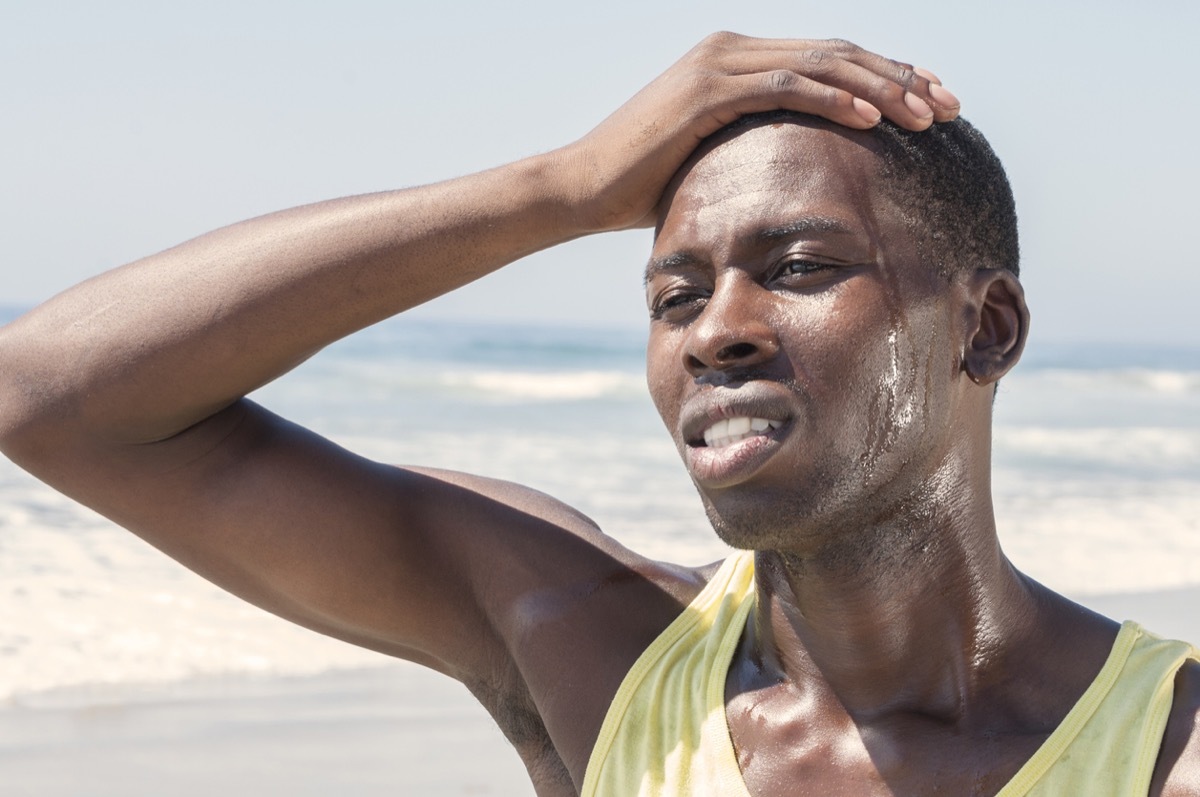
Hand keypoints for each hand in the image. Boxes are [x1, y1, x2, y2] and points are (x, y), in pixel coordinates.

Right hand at [557, 32, 960, 231]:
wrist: (582, 188)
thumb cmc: (644, 186)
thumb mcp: (713, 161)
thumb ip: (755, 149)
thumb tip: (799, 176)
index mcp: (739, 61)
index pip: (828, 60)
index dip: (886, 78)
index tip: (932, 104)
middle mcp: (732, 50)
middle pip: (837, 53)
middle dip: (900, 77)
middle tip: (950, 104)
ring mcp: (718, 64)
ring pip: (820, 64)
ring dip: (880, 87)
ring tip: (927, 114)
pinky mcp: (705, 90)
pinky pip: (784, 87)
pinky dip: (832, 99)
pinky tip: (871, 119)